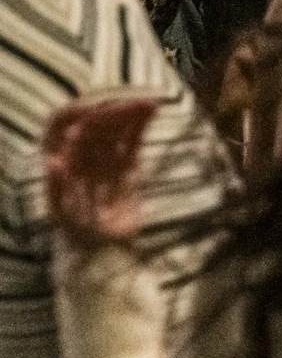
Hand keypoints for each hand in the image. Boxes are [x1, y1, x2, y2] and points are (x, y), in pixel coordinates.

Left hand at [43, 96, 161, 249]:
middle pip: (93, 122)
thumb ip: (56, 187)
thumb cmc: (76, 234)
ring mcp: (102, 160)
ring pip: (114, 127)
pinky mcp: (124, 166)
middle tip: (136, 104)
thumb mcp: (63, 212)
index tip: (99, 107)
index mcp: (58, 160)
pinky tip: (152, 112)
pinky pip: (131, 139)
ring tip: (150, 103)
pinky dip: (140, 124)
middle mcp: (78, 155)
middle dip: (113, 111)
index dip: (78, 111)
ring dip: (130, 113)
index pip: (61, 123)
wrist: (102, 253)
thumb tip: (53, 162)